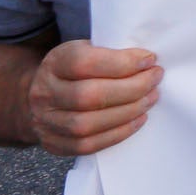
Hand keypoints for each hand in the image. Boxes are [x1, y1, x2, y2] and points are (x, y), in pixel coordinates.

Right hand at [27, 41, 160, 155]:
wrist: (41, 97)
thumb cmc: (75, 71)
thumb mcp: (86, 50)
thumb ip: (110, 52)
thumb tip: (146, 60)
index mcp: (54, 63)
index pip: (84, 62)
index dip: (121, 62)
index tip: (149, 60)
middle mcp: (44, 93)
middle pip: (88, 95)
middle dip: (131, 88)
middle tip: (154, 80)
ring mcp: (46, 122)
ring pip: (87, 124)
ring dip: (128, 112)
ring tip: (150, 99)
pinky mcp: (54, 144)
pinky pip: (87, 145)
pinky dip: (118, 133)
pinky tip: (138, 119)